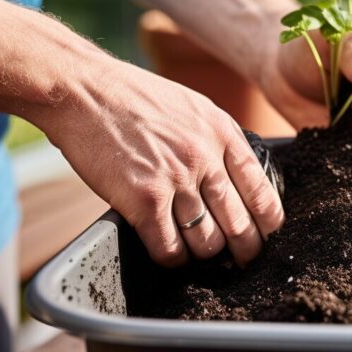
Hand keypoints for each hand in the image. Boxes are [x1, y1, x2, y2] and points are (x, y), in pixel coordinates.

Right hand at [34, 59, 283, 266]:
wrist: (83, 90)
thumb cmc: (132, 98)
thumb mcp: (192, 107)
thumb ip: (216, 140)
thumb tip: (236, 178)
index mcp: (222, 133)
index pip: (261, 192)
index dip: (269, 224)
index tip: (267, 237)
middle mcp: (204, 157)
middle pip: (239, 223)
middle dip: (244, 250)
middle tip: (241, 261)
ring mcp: (175, 179)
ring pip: (206, 241)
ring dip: (203, 255)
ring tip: (197, 253)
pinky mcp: (143, 200)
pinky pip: (169, 248)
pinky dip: (172, 259)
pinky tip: (169, 254)